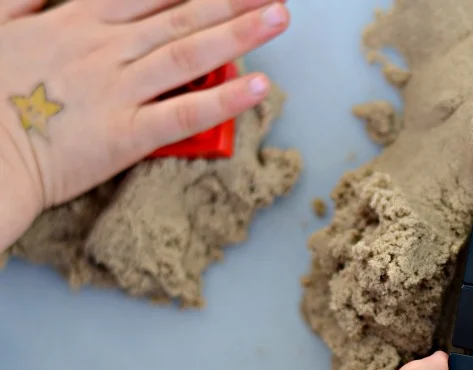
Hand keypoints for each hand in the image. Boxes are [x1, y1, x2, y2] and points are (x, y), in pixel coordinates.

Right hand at [0, 0, 289, 248]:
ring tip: (280, 17)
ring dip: (239, 34)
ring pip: (188, 54)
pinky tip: (260, 86)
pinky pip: (185, 115)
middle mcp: (103, 49)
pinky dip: (225, 100)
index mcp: (75, 22)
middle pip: (178, 13)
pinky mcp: (126, 136)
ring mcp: (117, 91)